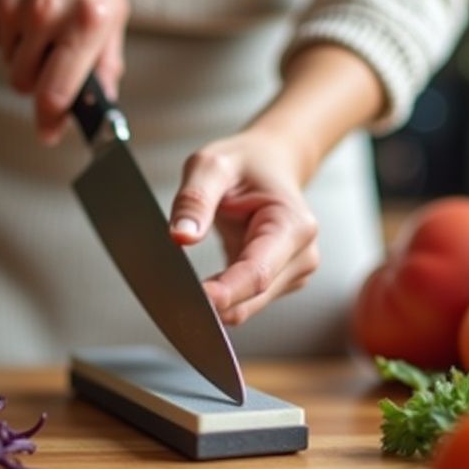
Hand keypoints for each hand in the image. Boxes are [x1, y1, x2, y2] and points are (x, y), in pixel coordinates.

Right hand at [0, 0, 128, 144]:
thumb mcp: (113, 2)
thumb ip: (107, 57)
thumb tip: (104, 101)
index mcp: (88, 19)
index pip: (59, 90)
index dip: (51, 120)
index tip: (49, 134)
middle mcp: (48, 14)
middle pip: (24, 82)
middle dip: (34, 77)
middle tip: (48, 47)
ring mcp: (11, 5)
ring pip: (6, 59)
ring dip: (20, 48)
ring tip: (38, 10)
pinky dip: (4, 26)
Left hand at [169, 129, 319, 324]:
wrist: (271, 163)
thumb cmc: (246, 162)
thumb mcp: (212, 165)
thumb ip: (195, 200)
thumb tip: (181, 238)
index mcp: (293, 225)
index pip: (257, 273)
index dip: (225, 292)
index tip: (192, 301)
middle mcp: (301, 255)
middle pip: (252, 296)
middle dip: (212, 302)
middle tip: (167, 294)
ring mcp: (293, 273)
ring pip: (246, 306)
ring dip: (214, 303)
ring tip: (183, 280)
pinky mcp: (278, 283)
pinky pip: (244, 302)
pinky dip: (220, 300)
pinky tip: (200, 286)